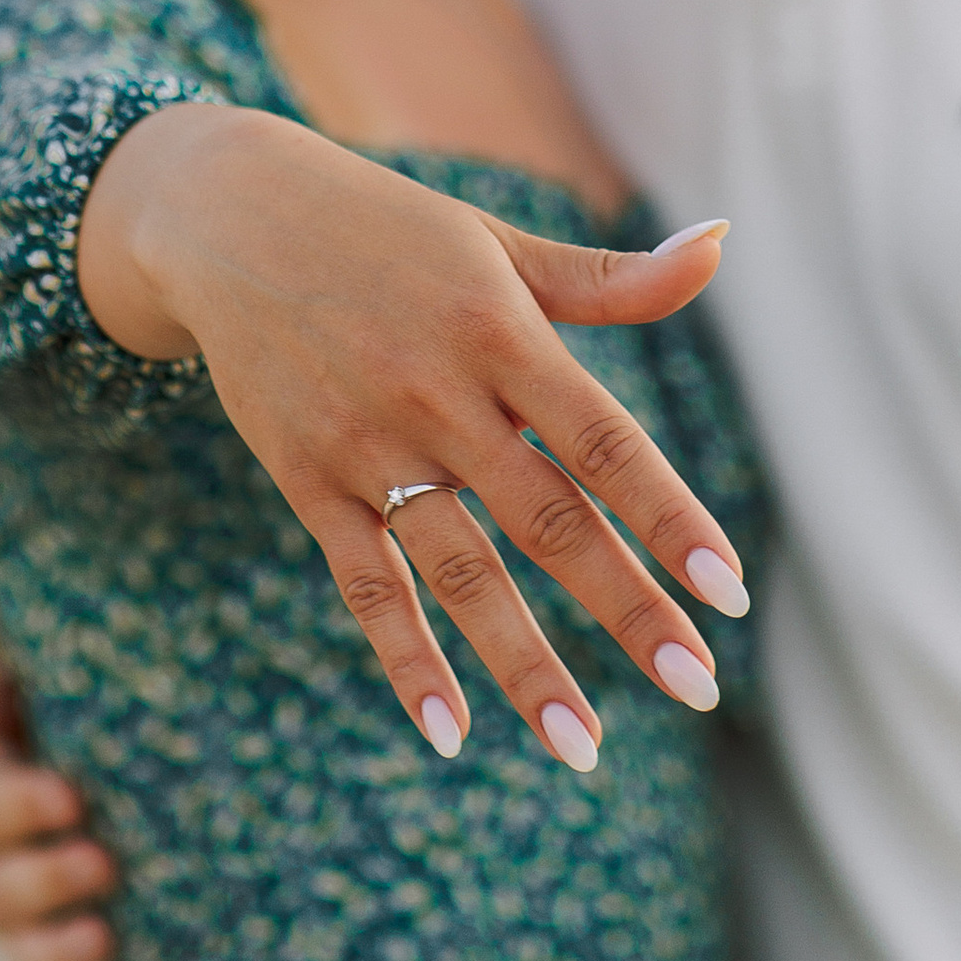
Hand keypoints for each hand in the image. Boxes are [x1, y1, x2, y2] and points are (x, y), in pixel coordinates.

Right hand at [0, 663, 118, 960]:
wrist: (98, 786)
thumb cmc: (64, 729)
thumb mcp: (36, 707)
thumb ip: (5, 700)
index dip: (15, 809)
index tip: (70, 796)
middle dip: (46, 881)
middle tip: (104, 861)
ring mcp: (21, 932)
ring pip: (22, 955)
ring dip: (57, 955)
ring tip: (105, 936)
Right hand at [80, 106, 748, 775]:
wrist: (232, 214)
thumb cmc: (392, 231)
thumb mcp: (499, 245)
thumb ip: (609, 277)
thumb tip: (721, 242)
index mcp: (498, 329)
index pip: (603, 441)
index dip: (668, 518)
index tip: (729, 594)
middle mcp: (438, 392)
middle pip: (547, 520)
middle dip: (626, 610)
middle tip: (698, 688)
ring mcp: (368, 443)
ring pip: (459, 573)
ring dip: (524, 665)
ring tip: (582, 746)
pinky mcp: (309, 478)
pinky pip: (366, 584)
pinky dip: (405, 659)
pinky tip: (449, 732)